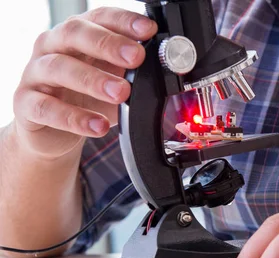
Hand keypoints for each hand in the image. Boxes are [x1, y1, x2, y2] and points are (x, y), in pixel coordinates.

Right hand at [12, 7, 156, 157]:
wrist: (53, 132)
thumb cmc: (85, 99)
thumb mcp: (114, 81)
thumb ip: (133, 71)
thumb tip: (165, 65)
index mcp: (76, 36)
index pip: (98, 18)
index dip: (123, 21)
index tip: (148, 30)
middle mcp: (52, 48)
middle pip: (75, 34)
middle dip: (108, 44)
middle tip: (136, 57)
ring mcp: (36, 75)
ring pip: (59, 68)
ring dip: (93, 79)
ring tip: (122, 93)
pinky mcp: (26, 104)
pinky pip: (47, 108)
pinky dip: (74, 118)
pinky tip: (99, 125)